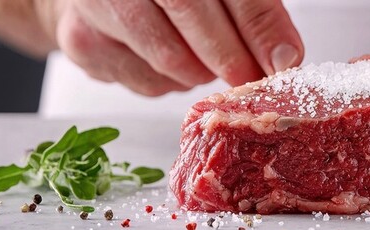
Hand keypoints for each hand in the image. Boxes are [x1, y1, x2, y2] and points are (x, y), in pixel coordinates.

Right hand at [40, 0, 303, 95]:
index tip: (284, 60)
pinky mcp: (83, 42)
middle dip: (231, 55)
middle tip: (252, 77)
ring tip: (204, 58)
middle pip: (188, 11)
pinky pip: (143, 80)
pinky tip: (167, 58)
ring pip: (166, 57)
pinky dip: (170, 81)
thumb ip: (254, 12)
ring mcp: (99, 3)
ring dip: (199, 70)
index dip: (259, 23)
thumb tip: (286, 58)